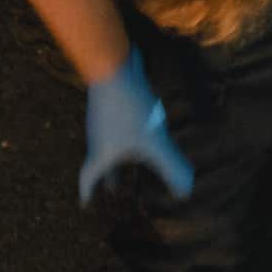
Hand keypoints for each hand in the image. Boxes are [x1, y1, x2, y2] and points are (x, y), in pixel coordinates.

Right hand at [79, 48, 195, 209]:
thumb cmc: (129, 108)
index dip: (87, 193)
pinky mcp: (110, 102)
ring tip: (131, 162)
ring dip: (117, 157)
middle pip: (99, 163)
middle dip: (109, 177)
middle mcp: (97, 138)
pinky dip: (123, 137)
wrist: (113, 66)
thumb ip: (170, 167)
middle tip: (114, 190)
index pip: (89, 178)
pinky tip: (139, 129)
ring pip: (107, 144)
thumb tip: (185, 193)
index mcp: (101, 153)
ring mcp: (101, 119)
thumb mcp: (155, 142)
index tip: (85, 204)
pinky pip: (115, 126)